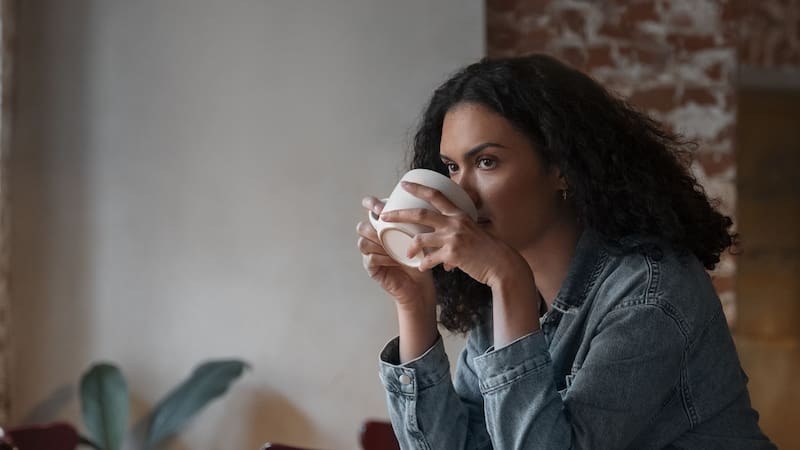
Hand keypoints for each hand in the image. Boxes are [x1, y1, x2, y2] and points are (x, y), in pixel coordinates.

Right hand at [356, 196, 435, 308]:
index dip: (370, 204)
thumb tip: (431, 199)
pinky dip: (382, 257)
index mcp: (384, 227)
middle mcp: (374, 239)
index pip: (369, 210)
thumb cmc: (422, 258)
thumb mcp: (423, 235)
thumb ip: (422, 220)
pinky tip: (394, 259)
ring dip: (378, 242)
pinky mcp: (372, 269)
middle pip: (363, 226)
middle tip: (386, 223)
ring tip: (394, 245)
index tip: (380, 206)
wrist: (421, 285)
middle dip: (372, 224)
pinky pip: (370, 258)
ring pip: (364, 241)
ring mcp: (371, 254)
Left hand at [378, 181, 524, 287]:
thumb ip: (458, 228)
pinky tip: (422, 267)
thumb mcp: (474, 231)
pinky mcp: (452, 255)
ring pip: (421, 239)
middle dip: (399, 214)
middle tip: (385, 215)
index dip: (419, 188)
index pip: (436, 196)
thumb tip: (445, 233)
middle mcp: (455, 223)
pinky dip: (424, 264)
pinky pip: (430, 259)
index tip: (404, 184)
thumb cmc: (488, 250)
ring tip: (407, 253)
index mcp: (459, 215)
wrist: (502, 265)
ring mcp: (453, 238)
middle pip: (421, 214)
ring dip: (410, 247)